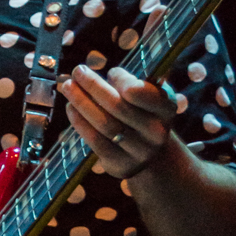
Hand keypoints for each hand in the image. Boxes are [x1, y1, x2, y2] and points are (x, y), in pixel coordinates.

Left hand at [61, 64, 178, 180]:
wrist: (149, 151)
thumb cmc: (142, 113)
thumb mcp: (147, 95)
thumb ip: (130, 82)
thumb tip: (93, 76)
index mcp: (166, 108)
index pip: (141, 93)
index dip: (121, 80)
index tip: (111, 71)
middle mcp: (156, 132)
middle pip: (118, 106)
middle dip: (94, 86)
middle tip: (78, 71)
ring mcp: (139, 152)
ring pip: (105, 124)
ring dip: (82, 103)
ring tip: (69, 87)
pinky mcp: (121, 164)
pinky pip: (96, 142)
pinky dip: (80, 123)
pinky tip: (71, 109)